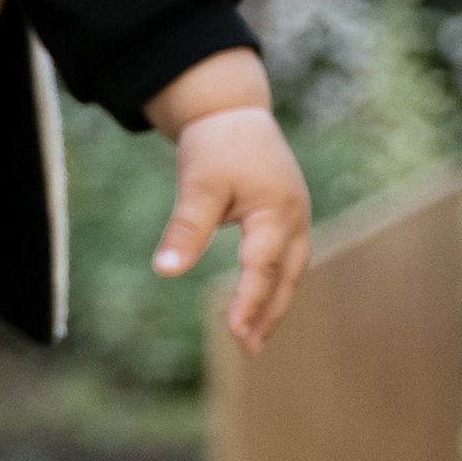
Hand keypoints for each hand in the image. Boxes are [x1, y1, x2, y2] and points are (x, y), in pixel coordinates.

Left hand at [154, 102, 311, 349]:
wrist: (233, 112)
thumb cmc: (216, 146)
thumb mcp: (196, 184)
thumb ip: (186, 228)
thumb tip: (166, 270)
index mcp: (276, 211)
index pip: (262, 267)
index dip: (250, 301)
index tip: (236, 333)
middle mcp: (295, 219)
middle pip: (286, 277)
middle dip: (269, 313)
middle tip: (249, 347)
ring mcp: (295, 218)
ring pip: (291, 271)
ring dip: (274, 303)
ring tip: (254, 338)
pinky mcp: (286, 218)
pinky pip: (286, 260)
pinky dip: (274, 285)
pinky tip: (258, 304)